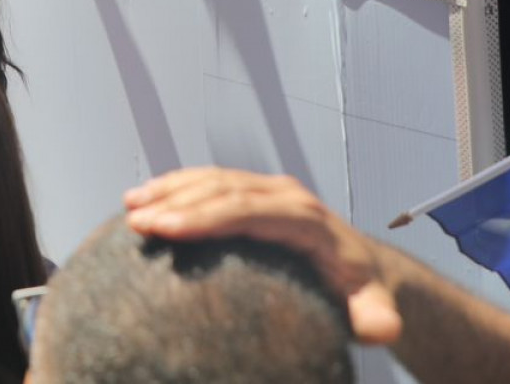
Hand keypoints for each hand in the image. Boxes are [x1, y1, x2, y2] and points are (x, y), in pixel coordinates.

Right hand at [124, 167, 401, 345]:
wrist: (367, 268)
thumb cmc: (363, 294)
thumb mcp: (374, 309)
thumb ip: (376, 318)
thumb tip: (379, 329)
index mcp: (305, 220)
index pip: (249, 209)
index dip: (206, 216)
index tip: (168, 229)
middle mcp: (284, 195)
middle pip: (223, 189)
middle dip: (176, 202)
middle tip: (136, 223)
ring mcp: (267, 190)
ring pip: (212, 180)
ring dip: (169, 190)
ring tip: (130, 209)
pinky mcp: (253, 194)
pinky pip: (209, 183)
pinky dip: (175, 187)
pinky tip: (144, 199)